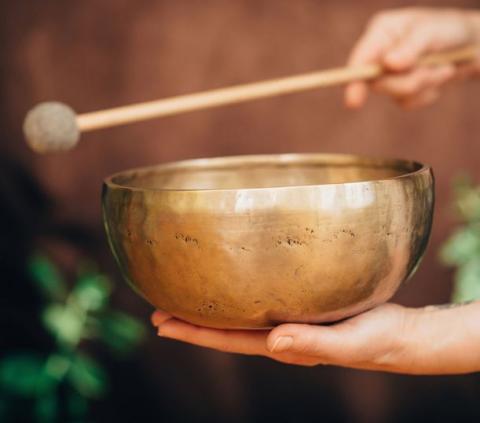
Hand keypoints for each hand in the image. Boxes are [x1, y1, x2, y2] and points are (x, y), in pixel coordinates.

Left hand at [152, 301, 479, 373]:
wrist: (399, 335)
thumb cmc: (378, 340)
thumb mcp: (350, 343)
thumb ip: (313, 344)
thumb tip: (272, 342)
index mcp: (283, 344)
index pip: (227, 339)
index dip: (193, 333)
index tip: (161, 324)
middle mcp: (279, 332)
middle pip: (225, 326)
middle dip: (190, 320)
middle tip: (156, 309)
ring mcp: (288, 318)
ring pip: (239, 311)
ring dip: (210, 305)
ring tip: (183, 294)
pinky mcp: (300, 303)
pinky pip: (260, 297)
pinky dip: (239, 291)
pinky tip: (233, 280)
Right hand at [345, 7, 479, 108]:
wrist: (474, 45)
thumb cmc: (451, 30)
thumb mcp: (434, 31)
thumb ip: (411, 47)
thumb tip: (389, 65)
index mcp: (382, 32)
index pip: (360, 59)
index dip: (354, 80)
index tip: (354, 102)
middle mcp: (381, 53)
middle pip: (378, 82)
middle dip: (409, 81)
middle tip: (434, 71)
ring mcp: (390, 73)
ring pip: (395, 94)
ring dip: (424, 84)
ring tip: (445, 69)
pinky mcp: (401, 89)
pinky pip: (407, 102)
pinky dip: (427, 94)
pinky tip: (439, 78)